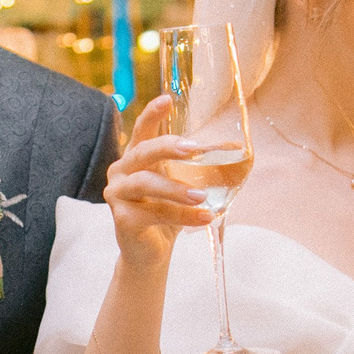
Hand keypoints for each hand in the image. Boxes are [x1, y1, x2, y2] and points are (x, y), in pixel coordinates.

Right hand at [104, 94, 211, 270]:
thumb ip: (200, 167)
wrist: (151, 254)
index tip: (167, 99)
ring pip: (146, 183)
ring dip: (177, 189)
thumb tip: (237, 148)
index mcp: (136, 158)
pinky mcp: (122, 219)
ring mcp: (117, 195)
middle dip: (169, 147)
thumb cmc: (166, 214)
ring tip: (202, 197)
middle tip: (195, 149)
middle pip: (143, 151)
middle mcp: (121, 172)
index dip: (152, 114)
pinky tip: (204, 218)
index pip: (142, 130)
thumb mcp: (184, 185)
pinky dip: (182, 216)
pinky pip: (154, 212)